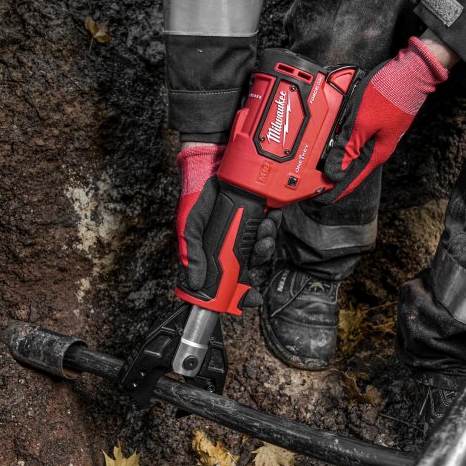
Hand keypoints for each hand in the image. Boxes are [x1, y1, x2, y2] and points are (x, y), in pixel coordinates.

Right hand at [177, 144, 279, 306]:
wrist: (210, 167)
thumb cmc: (197, 199)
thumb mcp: (191, 229)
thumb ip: (193, 256)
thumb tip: (195, 284)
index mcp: (219, 254)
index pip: (232, 280)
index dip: (244, 293)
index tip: (253, 298)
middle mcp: (235, 244)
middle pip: (255, 263)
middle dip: (261, 256)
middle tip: (261, 246)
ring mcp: (248, 229)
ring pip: (264, 245)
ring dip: (268, 239)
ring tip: (265, 227)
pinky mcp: (259, 214)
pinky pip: (271, 224)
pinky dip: (274, 222)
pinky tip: (271, 215)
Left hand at [314, 35, 450, 204]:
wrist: (412, 72)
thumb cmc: (390, 94)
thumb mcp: (362, 123)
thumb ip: (347, 147)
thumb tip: (335, 172)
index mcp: (376, 153)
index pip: (351, 180)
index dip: (335, 191)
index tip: (319, 199)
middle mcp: (378, 147)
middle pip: (352, 167)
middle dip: (333, 175)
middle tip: (314, 182)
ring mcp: (379, 134)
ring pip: (354, 152)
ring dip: (338, 157)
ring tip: (321, 164)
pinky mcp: (378, 122)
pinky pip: (357, 137)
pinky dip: (344, 141)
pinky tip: (336, 139)